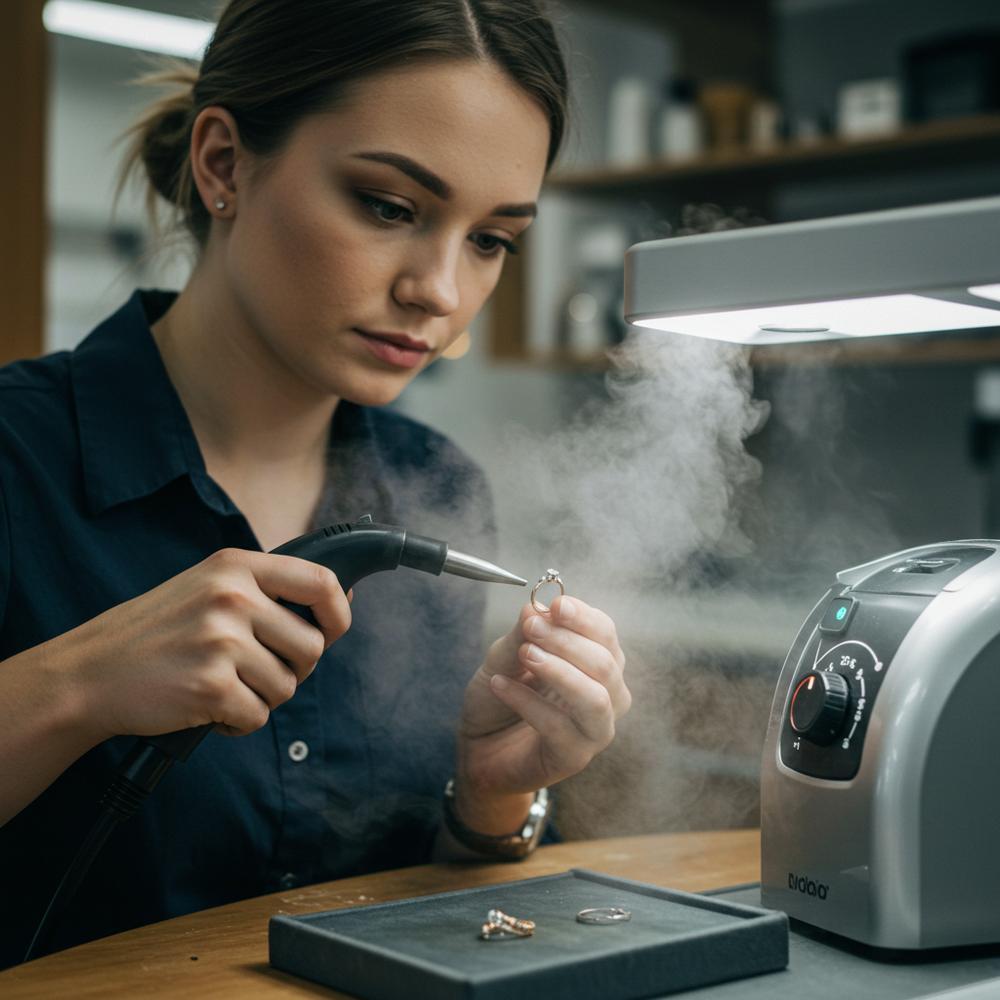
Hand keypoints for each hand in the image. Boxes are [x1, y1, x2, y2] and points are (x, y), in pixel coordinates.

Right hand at [62, 548, 351, 741]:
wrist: (90, 672)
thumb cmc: (158, 632)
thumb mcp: (210, 586)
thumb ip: (268, 589)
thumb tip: (341, 596)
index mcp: (236, 567)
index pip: (320, 581)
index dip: (339, 612)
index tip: (333, 630)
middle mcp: (232, 598)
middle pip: (312, 646)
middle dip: (293, 669)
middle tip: (255, 671)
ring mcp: (221, 641)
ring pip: (287, 686)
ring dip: (261, 698)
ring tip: (222, 686)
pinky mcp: (210, 686)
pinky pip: (257, 716)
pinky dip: (238, 722)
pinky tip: (209, 708)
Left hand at [454, 595, 628, 830]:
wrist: (480, 747)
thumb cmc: (501, 699)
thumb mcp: (505, 657)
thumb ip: (523, 634)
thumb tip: (536, 607)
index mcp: (599, 663)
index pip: (605, 633)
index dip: (583, 617)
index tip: (556, 605)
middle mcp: (608, 696)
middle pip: (605, 663)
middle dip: (566, 641)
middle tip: (531, 629)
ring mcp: (596, 730)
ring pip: (595, 698)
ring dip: (559, 671)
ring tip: (525, 655)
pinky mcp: (574, 758)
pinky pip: (559, 727)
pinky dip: (527, 702)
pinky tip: (499, 686)